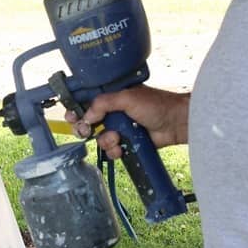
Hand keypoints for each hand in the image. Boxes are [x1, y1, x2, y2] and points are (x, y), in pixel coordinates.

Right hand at [65, 86, 189, 157]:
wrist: (176, 123)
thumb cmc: (156, 105)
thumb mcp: (127, 97)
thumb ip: (103, 103)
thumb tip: (87, 116)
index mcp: (111, 96)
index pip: (87, 101)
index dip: (76, 109)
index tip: (71, 116)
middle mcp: (113, 112)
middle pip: (88, 122)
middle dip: (85, 128)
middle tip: (85, 130)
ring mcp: (119, 128)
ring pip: (99, 138)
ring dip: (105, 140)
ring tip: (116, 138)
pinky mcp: (126, 143)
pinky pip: (111, 150)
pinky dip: (114, 151)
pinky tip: (122, 148)